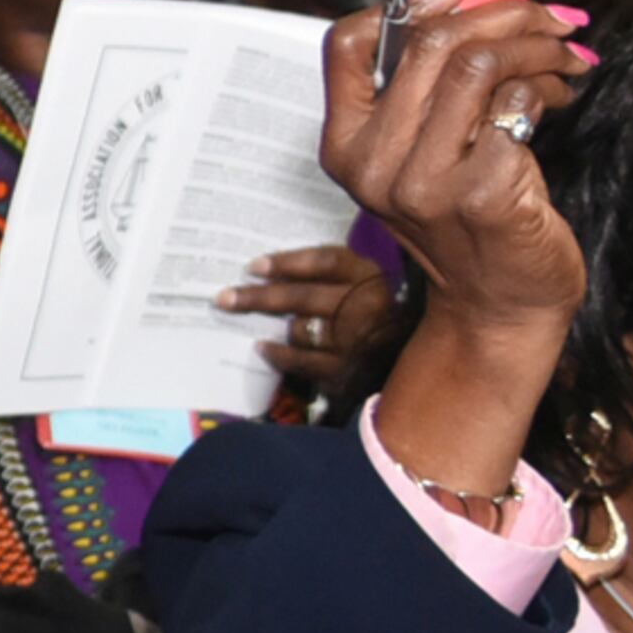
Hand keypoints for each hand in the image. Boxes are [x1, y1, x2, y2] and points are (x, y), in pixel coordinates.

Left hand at [220, 242, 390, 385]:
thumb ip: (329, 274)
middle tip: (225, 297)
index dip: (286, 262)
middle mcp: (366, 305)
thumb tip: (271, 270)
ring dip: (272, 327)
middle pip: (304, 296)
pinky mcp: (348, 371)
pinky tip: (263, 349)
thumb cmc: (372, 313)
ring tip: (246, 321)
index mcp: (369, 276)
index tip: (253, 266)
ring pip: (301, 329)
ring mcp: (358, 340)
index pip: (325, 261)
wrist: (407, 361)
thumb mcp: (362, 284)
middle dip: (259, 296)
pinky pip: (302, 361)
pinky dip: (280, 355)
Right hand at [319, 0, 589, 344]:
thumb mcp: (420, 152)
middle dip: (505, 13)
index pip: (346, 43)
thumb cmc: (468, 216)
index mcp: (345, 145)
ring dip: (536, 46)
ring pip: (478, 64)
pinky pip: (517, 102)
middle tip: (549, 18)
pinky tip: (561, 98)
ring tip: (564, 58)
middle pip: (430, 42)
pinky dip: (547, 87)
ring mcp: (422, 184)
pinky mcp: (480, 194)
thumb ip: (424, 87)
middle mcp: (372, 164)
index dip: (409, 0)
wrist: (501, 303)